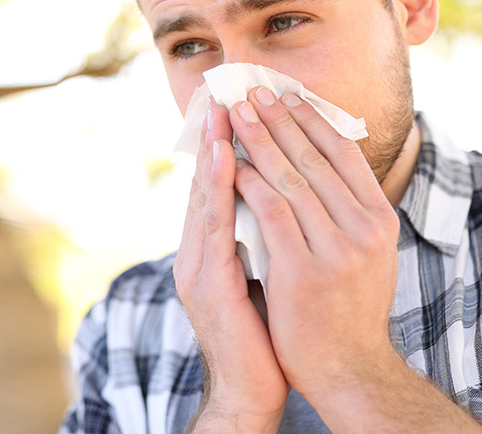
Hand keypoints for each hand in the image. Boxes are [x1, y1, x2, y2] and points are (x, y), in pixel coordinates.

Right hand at [174, 101, 286, 430]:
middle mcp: (198, 253)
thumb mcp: (266, 277)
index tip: (236, 104)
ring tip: (223, 112)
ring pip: (205, 198)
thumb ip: (265, 240)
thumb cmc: (267, 337)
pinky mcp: (207, 285)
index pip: (219, 187)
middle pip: (205, 184)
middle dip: (215, 136)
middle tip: (223, 91)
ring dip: (214, 153)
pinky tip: (228, 163)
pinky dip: (219, 190)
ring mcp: (198, 268)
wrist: (253, 391)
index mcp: (213, 251)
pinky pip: (214, 227)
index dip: (225, 145)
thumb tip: (283, 204)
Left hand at [227, 86, 400, 397]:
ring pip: (291, 178)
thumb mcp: (363, 253)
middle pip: (315, 157)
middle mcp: (365, 229)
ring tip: (237, 112)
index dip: (312, 119)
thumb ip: (348, 212)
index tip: (287, 92)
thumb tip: (328, 164)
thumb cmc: (346, 309)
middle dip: (280, 118)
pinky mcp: (305, 269)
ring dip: (260, 139)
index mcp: (380, 219)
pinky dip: (249, 182)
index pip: (345, 154)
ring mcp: (337, 249)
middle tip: (252, 88)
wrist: (347, 368)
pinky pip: (272, 212)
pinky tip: (229, 163)